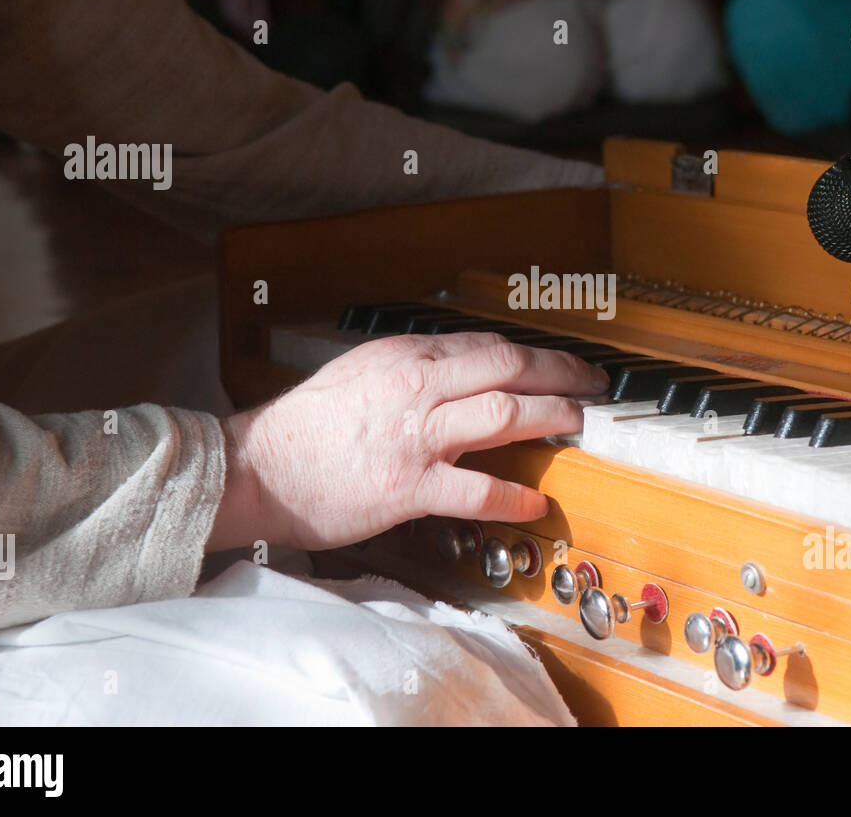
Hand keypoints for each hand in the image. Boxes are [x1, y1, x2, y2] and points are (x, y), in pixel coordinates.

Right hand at [210, 332, 608, 550]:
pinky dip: (514, 497)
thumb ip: (413, 368)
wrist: (257, 469)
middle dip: (563, 375)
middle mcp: (416, 387)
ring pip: (506, 415)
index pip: (489, 346)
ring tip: (577, 427)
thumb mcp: (361, 371)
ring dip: (552, 418)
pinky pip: (477, 489)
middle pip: (510, 368)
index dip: (537, 355)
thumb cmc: (305, 426)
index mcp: (405, 356)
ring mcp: (415, 437)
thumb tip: (461, 370)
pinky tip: (536, 502)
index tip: (563, 365)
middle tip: (593, 387)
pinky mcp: (408, 486)